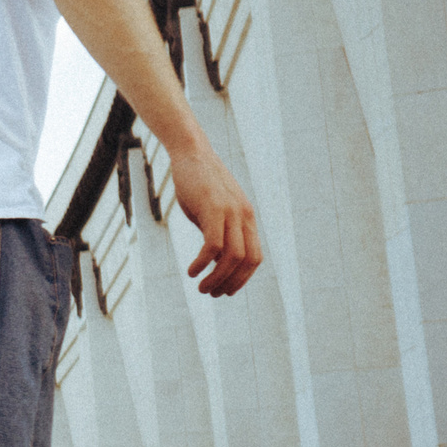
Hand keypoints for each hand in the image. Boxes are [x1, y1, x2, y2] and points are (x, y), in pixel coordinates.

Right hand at [168, 144, 263, 296]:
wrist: (192, 153)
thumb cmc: (198, 183)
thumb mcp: (212, 210)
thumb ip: (217, 230)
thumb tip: (215, 257)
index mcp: (246, 218)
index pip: (254, 257)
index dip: (242, 279)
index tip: (224, 290)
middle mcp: (243, 216)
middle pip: (247, 261)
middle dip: (231, 283)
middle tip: (211, 293)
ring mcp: (230, 211)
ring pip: (232, 257)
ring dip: (217, 278)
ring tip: (201, 288)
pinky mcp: (213, 208)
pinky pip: (213, 245)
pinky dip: (203, 263)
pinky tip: (192, 271)